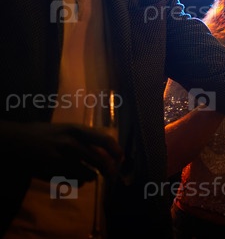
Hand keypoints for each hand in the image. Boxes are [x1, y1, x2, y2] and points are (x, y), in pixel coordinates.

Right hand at [2, 121, 122, 181]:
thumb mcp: (64, 131)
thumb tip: (106, 152)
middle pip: (100, 160)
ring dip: (91, 177)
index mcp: (75, 130)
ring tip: (88, 175)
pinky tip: (71, 177)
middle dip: (109, 170)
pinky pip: (72, 181)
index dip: (116, 150)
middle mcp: (70, 142)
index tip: (121, 158)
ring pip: (88, 174)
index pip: (103, 139)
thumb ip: (83, 139)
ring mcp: (60, 158)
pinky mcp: (51, 171)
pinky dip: (76, 182)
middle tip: (112, 175)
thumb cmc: (43, 135)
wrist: (14, 142)